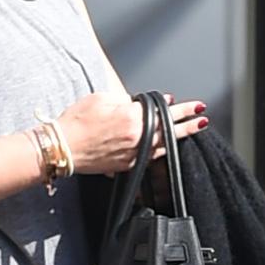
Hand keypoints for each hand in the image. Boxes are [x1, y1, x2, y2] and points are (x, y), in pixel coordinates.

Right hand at [55, 93, 206, 174]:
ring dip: (178, 139)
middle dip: (188, 125)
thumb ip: (126, 99)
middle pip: (170, 131)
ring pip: (163, 147)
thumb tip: (142, 103)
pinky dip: (160, 149)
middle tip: (203, 120)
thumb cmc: (76, 122)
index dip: (183, 109)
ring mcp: (132, 155)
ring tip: (189, 132)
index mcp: (131, 118)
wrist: (62, 147)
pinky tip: (165, 145)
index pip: (164, 111)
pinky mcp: (126, 166)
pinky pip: (150, 157)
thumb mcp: (101, 99)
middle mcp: (136, 138)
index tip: (196, 106)